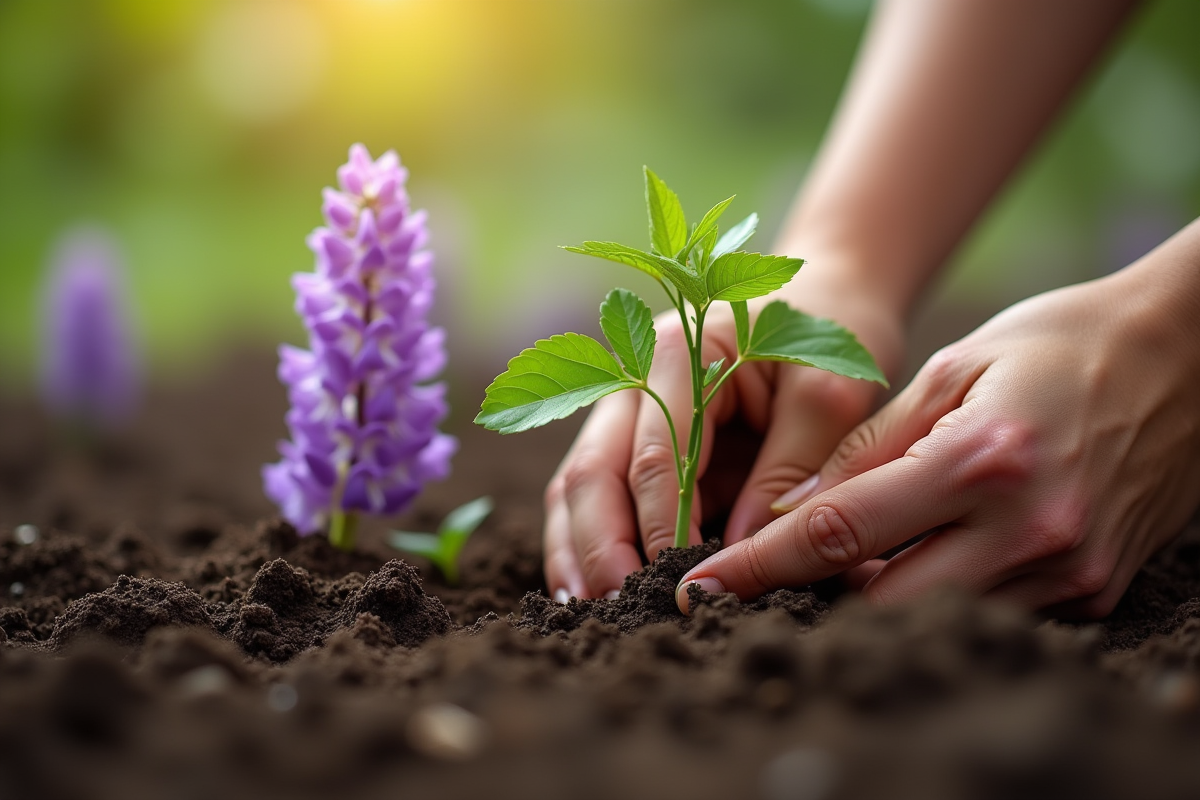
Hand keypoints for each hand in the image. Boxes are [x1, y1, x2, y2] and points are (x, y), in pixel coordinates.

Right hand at [543, 266, 903, 600]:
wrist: (827, 296)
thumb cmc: (835, 331)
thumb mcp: (833, 391)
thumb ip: (792, 467)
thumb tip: (745, 553)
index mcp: (681, 352)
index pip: (656, 453)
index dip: (663, 524)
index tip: (684, 582)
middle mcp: (633, 376)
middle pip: (594, 470)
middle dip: (603, 546)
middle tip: (621, 612)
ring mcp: (626, 408)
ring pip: (579, 486)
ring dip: (581, 551)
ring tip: (590, 615)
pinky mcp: (634, 439)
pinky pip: (597, 494)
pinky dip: (589, 542)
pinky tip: (591, 591)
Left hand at [677, 267, 1199, 617]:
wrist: (1189, 360)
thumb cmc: (1061, 344)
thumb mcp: (956, 370)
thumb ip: (870, 447)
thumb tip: (791, 513)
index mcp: (980, 460)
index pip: (839, 532)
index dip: (760, 566)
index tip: (702, 587)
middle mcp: (1027, 529)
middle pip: (878, 599)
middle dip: (815, 590)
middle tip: (773, 568)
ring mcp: (1066, 571)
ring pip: (931, 616)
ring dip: (876, 595)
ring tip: (848, 555)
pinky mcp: (1091, 591)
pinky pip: (986, 613)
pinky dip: (937, 593)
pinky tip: (921, 555)